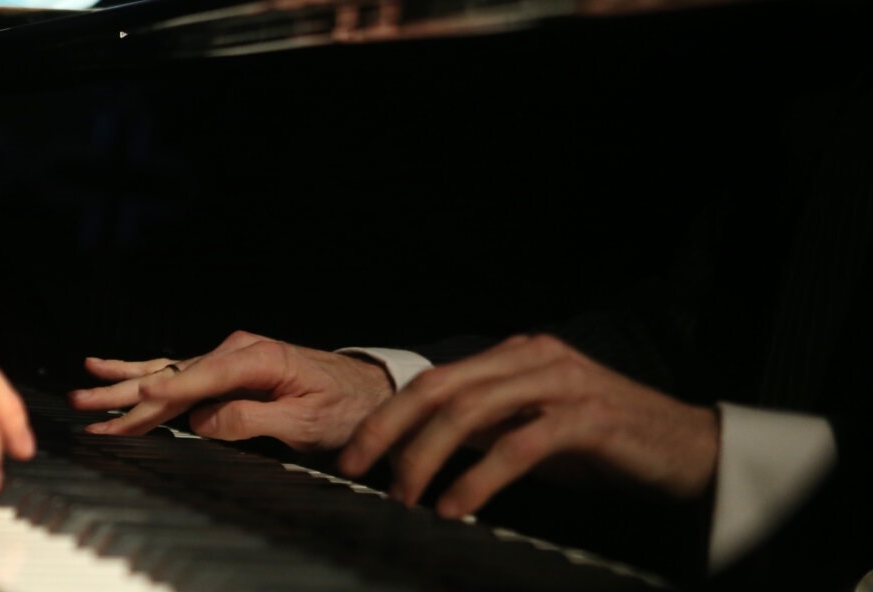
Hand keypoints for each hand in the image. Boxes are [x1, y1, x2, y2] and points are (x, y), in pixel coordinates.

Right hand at [69, 330, 395, 450]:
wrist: (368, 392)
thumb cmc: (344, 406)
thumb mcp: (306, 422)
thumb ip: (250, 421)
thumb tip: (201, 422)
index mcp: (257, 359)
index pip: (199, 379)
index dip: (164, 395)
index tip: (132, 403)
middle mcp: (237, 352)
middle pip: (173, 376)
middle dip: (127, 392)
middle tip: (85, 402)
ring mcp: (229, 359)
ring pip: (168, 375)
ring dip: (125, 387)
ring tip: (85, 387)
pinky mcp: (227, 372)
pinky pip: (179, 376)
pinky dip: (145, 377)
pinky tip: (112, 371)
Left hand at [337, 334, 718, 519]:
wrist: (690, 449)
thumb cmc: (607, 444)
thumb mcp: (534, 427)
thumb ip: (486, 426)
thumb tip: (423, 446)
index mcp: (516, 354)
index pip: (435, 379)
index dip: (389, 415)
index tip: (356, 452)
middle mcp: (534, 357)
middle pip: (441, 388)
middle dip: (391, 430)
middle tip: (359, 469)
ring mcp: (560, 383)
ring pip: (471, 413)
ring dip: (427, 459)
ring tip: (406, 498)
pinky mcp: (586, 418)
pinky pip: (517, 447)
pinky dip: (479, 480)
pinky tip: (456, 507)